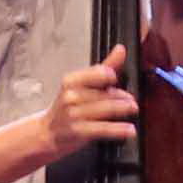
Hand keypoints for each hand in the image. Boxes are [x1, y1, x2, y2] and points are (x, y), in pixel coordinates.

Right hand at [21, 53, 142, 173]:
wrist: (48, 132)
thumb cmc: (68, 107)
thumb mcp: (82, 84)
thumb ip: (105, 67)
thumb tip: (121, 49)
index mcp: (71, 80)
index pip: (96, 72)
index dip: (109, 75)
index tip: (115, 78)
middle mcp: (70, 96)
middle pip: (105, 93)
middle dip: (122, 97)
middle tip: (132, 101)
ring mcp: (73, 114)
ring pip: (106, 109)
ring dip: (123, 110)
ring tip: (134, 110)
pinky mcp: (78, 131)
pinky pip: (103, 129)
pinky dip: (119, 129)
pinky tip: (129, 130)